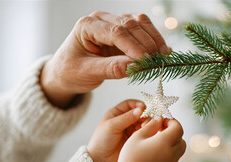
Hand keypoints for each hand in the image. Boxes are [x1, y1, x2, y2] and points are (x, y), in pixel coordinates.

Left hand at [40, 11, 169, 107]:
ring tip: (164, 55)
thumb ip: (110, 69)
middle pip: (130, 24)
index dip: (133, 46)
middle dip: (146, 43)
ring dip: (153, 38)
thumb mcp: (87, 73)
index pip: (116, 32)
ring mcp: (113, 22)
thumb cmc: (71, 71)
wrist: (66, 72)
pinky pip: (142, 29)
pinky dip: (153, 39)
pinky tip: (163, 51)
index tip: (146, 61)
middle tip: (158, 61)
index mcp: (87, 26)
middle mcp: (101, 19)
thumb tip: (134, 67)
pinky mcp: (123, 30)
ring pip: (139, 23)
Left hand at [87, 100, 145, 161]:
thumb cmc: (101, 141)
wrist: (101, 160)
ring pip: (143, 122)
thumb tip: (140, 109)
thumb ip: (126, 118)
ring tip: (145, 127)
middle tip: (146, 120)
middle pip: (139, 113)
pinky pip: (144, 132)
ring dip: (146, 123)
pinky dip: (147, 131)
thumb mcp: (112, 126)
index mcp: (116, 114)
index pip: (130, 104)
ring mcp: (130, 130)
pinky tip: (146, 133)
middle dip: (144, 115)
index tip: (143, 108)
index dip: (137, 105)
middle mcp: (125, 120)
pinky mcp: (135, 139)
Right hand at [118, 117, 186, 161]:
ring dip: (173, 141)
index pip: (178, 127)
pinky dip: (170, 151)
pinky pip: (174, 157)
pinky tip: (157, 150)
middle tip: (160, 129)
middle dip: (173, 131)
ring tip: (159, 140)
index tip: (161, 121)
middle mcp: (172, 152)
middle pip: (181, 137)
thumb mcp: (138, 136)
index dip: (171, 121)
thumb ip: (151, 125)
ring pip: (180, 148)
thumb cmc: (131, 156)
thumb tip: (159, 119)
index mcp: (165, 142)